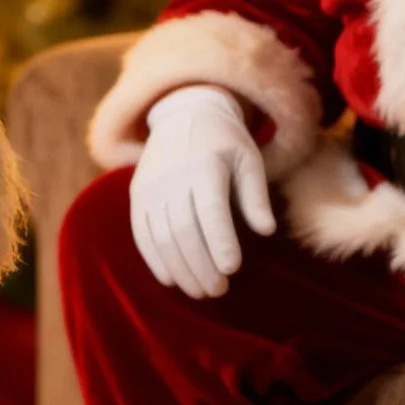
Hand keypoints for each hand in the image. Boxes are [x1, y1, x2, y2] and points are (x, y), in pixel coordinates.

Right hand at [130, 84, 275, 298]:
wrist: (183, 113)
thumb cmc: (225, 142)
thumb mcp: (248, 159)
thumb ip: (256, 195)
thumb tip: (266, 231)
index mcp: (205, 165)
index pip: (210, 210)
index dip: (220, 241)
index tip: (232, 269)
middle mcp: (173, 176)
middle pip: (183, 229)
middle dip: (201, 265)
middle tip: (218, 290)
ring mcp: (151, 186)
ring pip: (161, 236)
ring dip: (180, 269)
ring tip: (200, 291)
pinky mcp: (138, 195)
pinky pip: (142, 233)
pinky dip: (155, 259)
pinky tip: (171, 279)